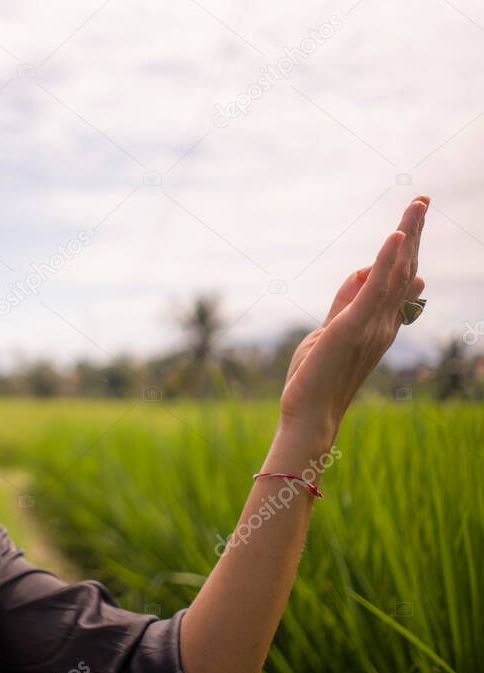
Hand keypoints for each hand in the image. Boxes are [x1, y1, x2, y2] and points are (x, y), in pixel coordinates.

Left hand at [279, 195, 429, 437]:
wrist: (308, 414)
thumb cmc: (315, 377)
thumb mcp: (329, 330)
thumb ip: (344, 301)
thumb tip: (362, 271)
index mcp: (379, 324)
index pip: (399, 282)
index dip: (407, 252)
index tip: (410, 227)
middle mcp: (383, 323)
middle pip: (405, 270)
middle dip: (414, 233)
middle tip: (421, 201)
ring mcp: (371, 325)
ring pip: (397, 273)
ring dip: (407, 235)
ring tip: (417, 205)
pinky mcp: (353, 327)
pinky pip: (375, 289)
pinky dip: (386, 261)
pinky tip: (395, 236)